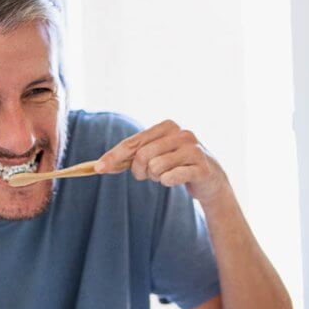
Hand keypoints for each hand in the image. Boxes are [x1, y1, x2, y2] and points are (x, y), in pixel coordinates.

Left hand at [95, 120, 228, 204]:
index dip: (114, 155)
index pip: (133, 142)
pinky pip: (171, 178)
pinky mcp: (201, 167)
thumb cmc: (176, 165)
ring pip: (156, 167)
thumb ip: (131, 156)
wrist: (209, 179)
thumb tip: (100, 165)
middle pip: (142, 155)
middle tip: (146, 175)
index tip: (98, 168)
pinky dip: (168, 181)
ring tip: (165, 175)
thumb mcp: (154, 155)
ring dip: (156, 177)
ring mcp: (193, 149)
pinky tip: (175, 179)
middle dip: (139, 171)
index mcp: (167, 126)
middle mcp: (181, 134)